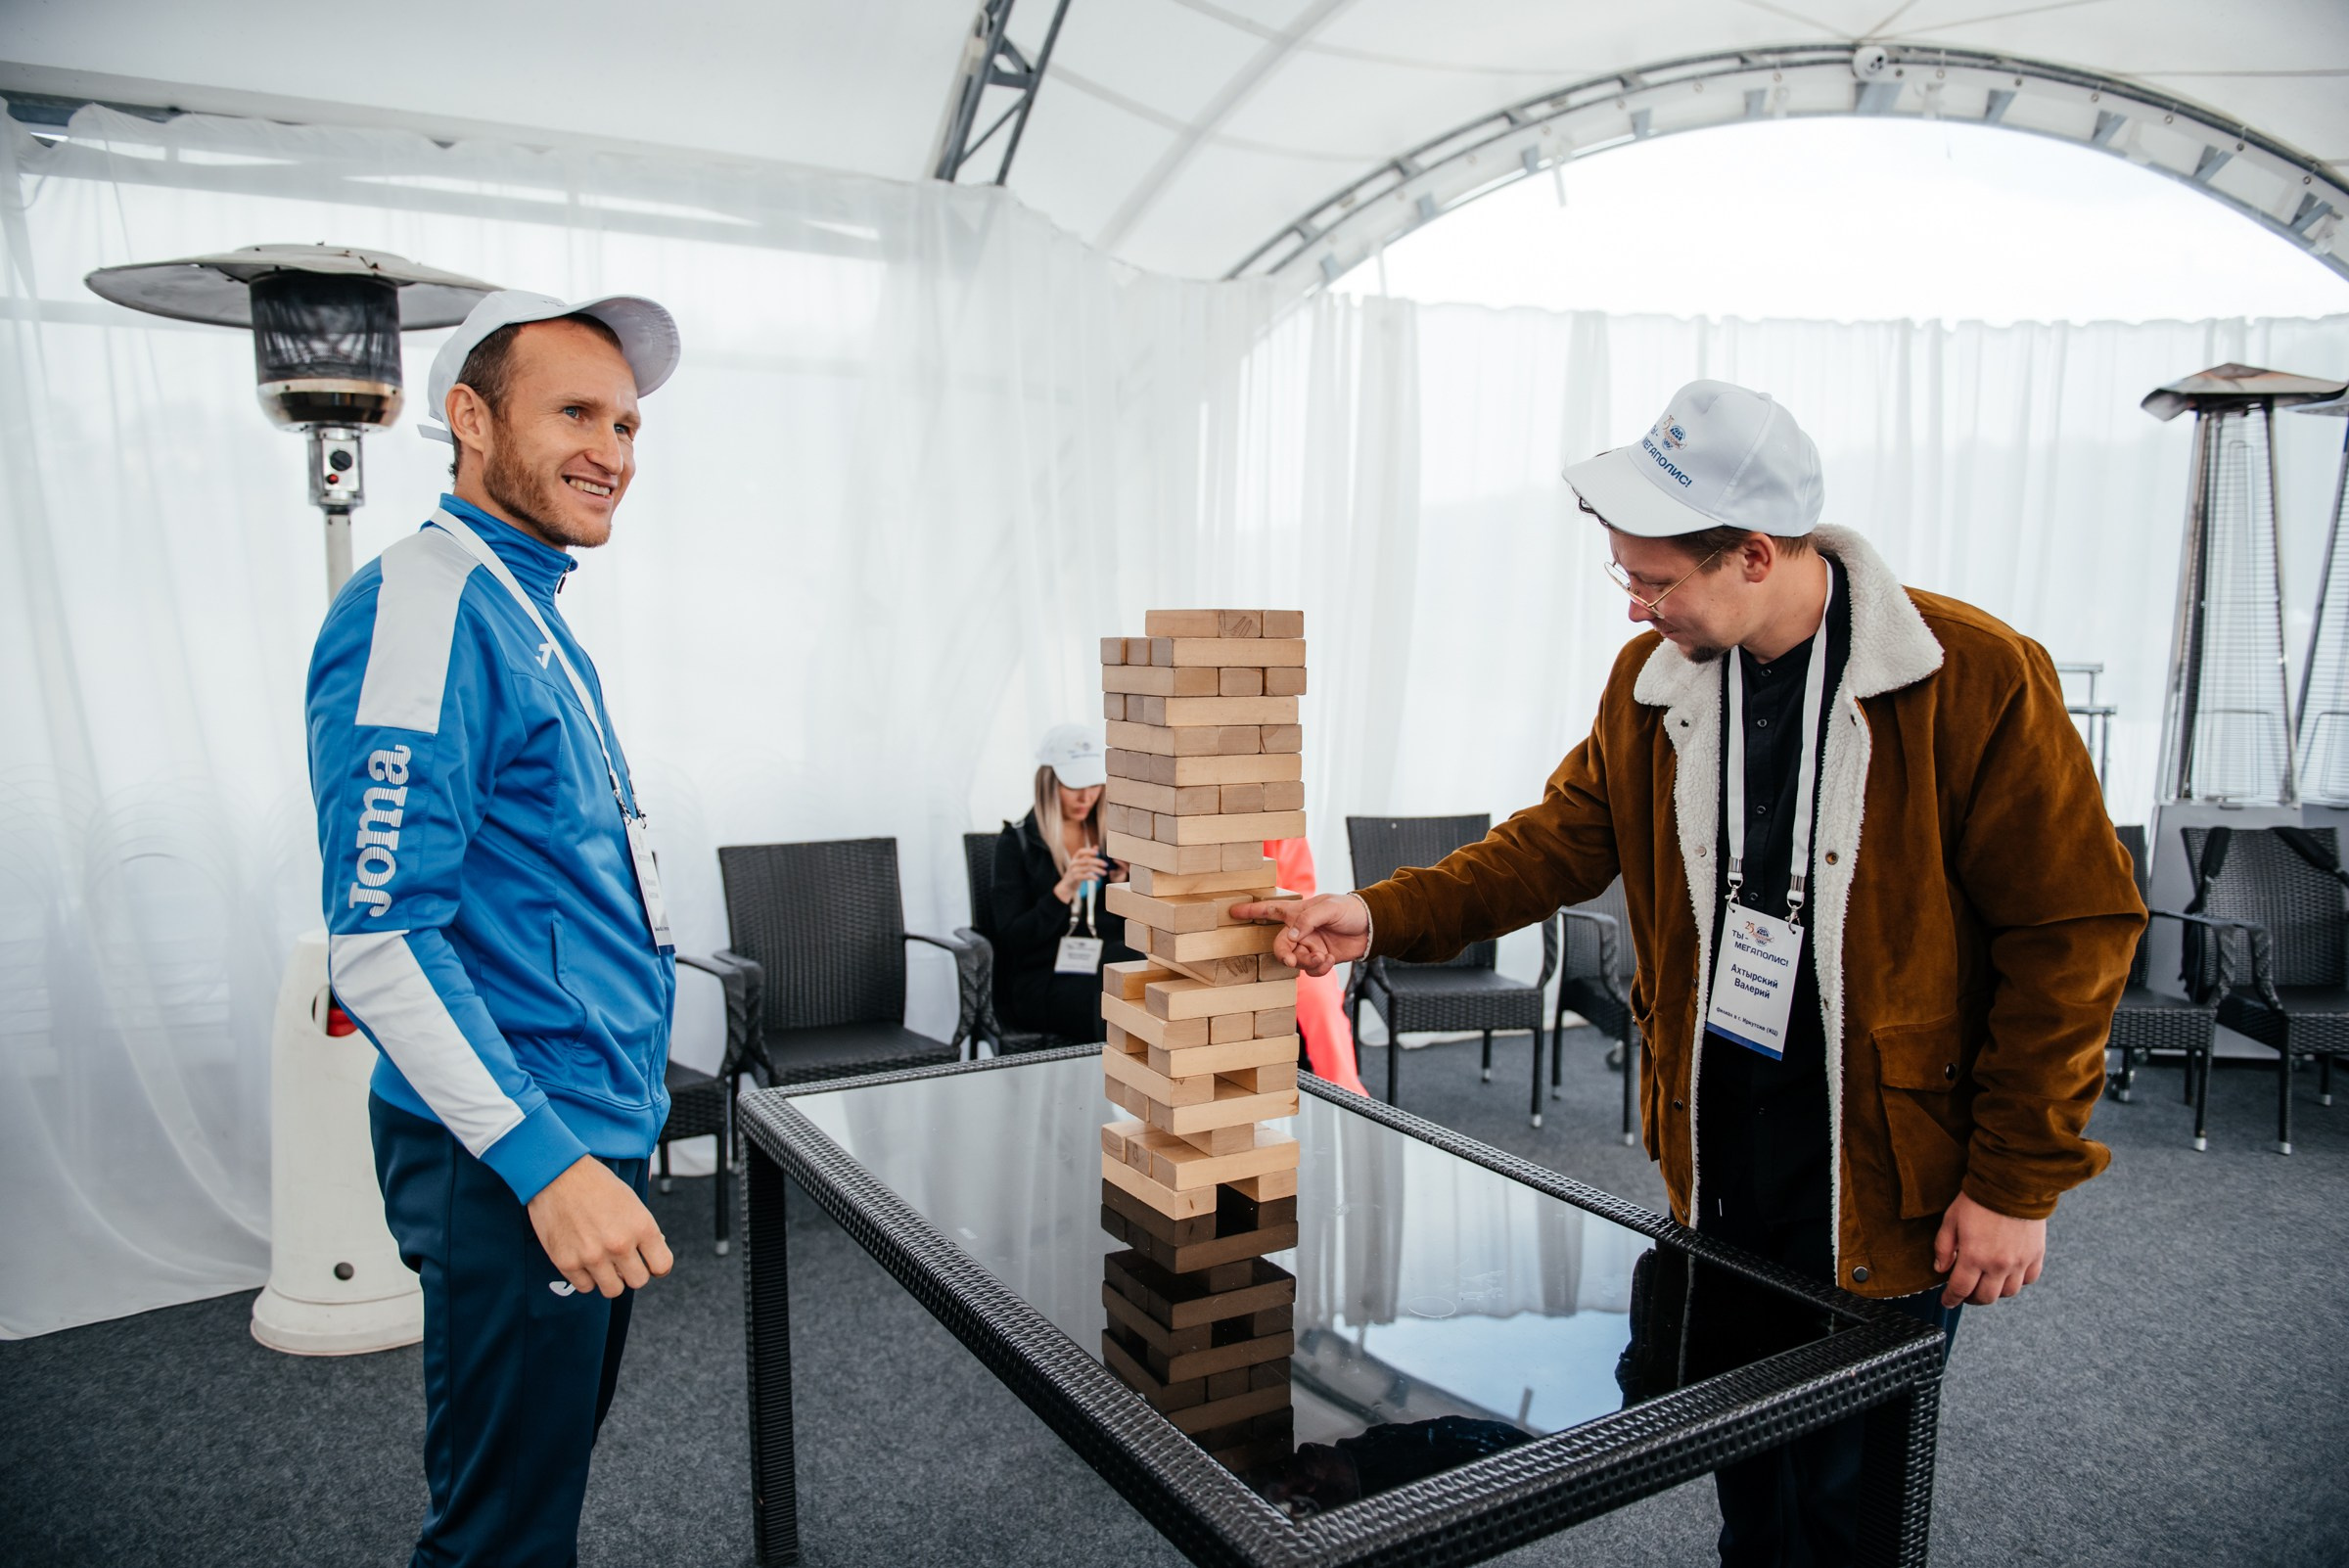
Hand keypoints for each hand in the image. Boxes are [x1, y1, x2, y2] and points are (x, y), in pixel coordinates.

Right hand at [527, 1155, 673, 1298]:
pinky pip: (585, 1287)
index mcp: (641, 1226)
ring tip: (602, 1262)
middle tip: (622, 1261)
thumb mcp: (631, 1202)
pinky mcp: (567, 1262)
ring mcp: (592, 1256)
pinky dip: (586, 1278)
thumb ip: (643, 1230)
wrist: (557, 1174)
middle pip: (638, 1282)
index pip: (662, 1266)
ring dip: (610, 1279)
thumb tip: (652, 1252)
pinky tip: (583, 1259)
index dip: (656, 1266)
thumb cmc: (596, 1184)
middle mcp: (619, 1244)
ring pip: (612, 1290)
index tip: (648, 1263)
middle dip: (632, 1273)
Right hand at [1055, 848, 1107, 902]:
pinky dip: (1092, 877)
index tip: (1097, 853)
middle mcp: (1073, 863)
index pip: (1081, 851)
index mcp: (1074, 858)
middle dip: (1097, 862)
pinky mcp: (1074, 878)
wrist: (1067, 885)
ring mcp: (1073, 871)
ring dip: (1098, 870)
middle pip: (1086, 860)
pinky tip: (1098, 879)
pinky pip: (1085, 877)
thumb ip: (1088, 855)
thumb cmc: (1076, 872)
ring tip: (1105, 873)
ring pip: (1087, 868)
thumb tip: (1096, 846)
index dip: (1089, 851)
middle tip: (1106, 865)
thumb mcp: (1081, 863)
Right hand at [1230, 892, 1369, 977]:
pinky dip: (1318, 968)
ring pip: (1295, 960)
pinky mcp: (1320, 958)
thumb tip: (1290, 935)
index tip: (1233, 911)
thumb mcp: (1329, 908)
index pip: (1270, 910)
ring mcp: (1309, 945)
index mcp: (1298, 912)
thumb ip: (1307, 920)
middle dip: (1284, 954)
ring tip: (1323, 958)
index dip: (1251, 910)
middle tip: (1290, 960)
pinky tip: (1330, 960)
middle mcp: (1300, 930)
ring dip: (1306, 962)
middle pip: (1280, 945)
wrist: (1373, 927)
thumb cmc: (1350, 910)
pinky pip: (1310, 970)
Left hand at [1933, 1190, 2044, 1307]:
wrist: (2012, 1184)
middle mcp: (1998, 1265)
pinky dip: (2017, 1282)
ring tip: (1986, 1283)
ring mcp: (2020, 1262)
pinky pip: (2029, 1280)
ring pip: (2008, 1293)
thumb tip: (1941, 1269)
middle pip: (1985, 1297)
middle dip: (1971, 1299)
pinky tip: (2008, 1274)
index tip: (1947, 1301)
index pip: (1960, 1289)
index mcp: (1974, 1256)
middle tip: (1965, 1292)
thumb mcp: (1951, 1220)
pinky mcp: (2036, 1255)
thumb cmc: (1978, 1200)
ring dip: (1995, 1292)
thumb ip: (1943, 1247)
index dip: (1951, 1299)